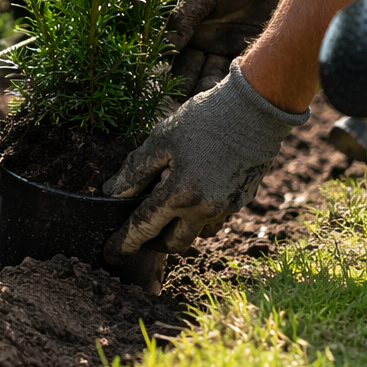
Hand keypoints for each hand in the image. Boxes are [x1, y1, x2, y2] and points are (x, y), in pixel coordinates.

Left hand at [103, 62, 306, 260]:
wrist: (255, 111)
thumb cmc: (204, 120)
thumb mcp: (161, 139)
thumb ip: (135, 171)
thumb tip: (112, 193)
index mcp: (181, 194)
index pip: (144, 227)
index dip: (124, 243)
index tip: (111, 255)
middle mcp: (205, 209)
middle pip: (173, 244)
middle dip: (153, 243)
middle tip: (141, 231)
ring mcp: (226, 208)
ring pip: (197, 235)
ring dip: (179, 230)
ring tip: (169, 208)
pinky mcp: (241, 202)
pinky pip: (215, 220)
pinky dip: (200, 217)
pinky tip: (195, 195)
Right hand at [167, 0, 316, 96]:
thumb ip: (183, 18)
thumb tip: (166, 48)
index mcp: (193, 36)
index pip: (180, 66)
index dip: (178, 81)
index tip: (177, 92)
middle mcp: (213, 49)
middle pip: (201, 80)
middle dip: (199, 93)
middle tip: (201, 105)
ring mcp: (237, 52)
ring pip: (225, 82)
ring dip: (221, 94)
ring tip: (221, 103)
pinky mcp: (261, 52)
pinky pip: (251, 75)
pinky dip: (246, 86)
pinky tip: (244, 93)